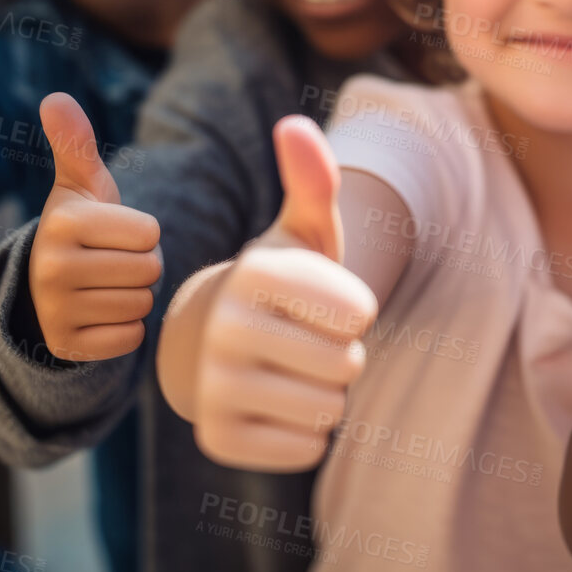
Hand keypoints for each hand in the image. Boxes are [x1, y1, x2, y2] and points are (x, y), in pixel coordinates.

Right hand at [27, 93, 160, 361]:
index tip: (114, 234)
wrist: (46, 286)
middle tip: (110, 262)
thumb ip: (75, 142)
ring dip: (134, 296)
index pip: (150, 233)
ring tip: (104, 285)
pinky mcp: (67, 346)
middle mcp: (52, 267)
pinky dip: (124, 329)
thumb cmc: (82, 226)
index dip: (142, 233)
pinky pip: (130, 338)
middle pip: (149, 269)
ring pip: (141, 304)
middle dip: (141, 265)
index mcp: (64, 223)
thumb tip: (54, 97)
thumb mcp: (80, 184)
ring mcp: (56, 311)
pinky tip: (100, 314)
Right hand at [192, 116, 375, 472]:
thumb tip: (294, 123)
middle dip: (342, 357)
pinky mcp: (218, 438)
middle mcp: (222, 326)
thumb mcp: (305, 231)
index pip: (358, 313)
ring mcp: (212, 387)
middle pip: (346, 365)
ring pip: (327, 410)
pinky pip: (307, 448)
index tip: (320, 301)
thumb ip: (311, 180)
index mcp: (253, 272)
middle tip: (306, 341)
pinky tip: (277, 405)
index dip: (355, 311)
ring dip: (326, 395)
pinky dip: (306, 434)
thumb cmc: (285, 285)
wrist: (224, 343)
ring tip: (292, 370)